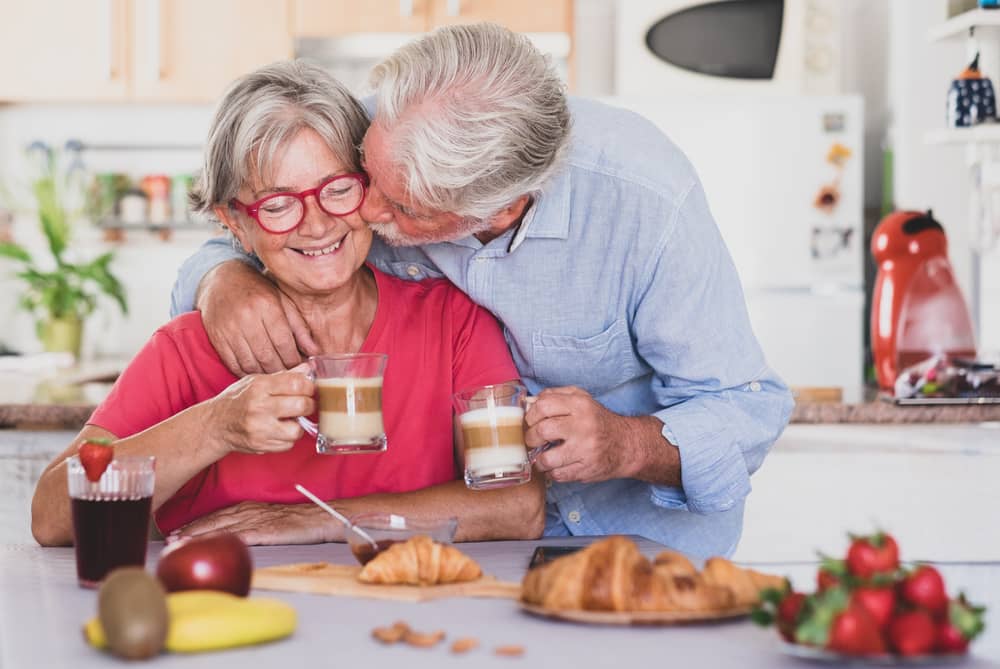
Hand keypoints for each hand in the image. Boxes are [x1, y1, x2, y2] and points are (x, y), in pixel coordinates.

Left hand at [169, 501, 339, 545]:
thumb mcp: (271, 518)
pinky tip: (209, 547)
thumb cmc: (299, 520)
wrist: (320, 517)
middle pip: (214, 521)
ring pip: (221, 528)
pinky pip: (238, 536)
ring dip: (199, 536)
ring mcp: (257, 521)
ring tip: (179, 544)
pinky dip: (220, 541)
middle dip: (190, 531)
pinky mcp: (265, 531)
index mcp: (249, 507)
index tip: (177, 532)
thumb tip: (234, 534)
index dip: (196, 524)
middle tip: (169, 540)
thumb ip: (252, 522)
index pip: (217, 515)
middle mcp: (249, 511)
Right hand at [197, 260, 319, 375]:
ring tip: (277, 376)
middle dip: (282, 370)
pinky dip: (247, 373)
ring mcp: (229, 329)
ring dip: (266, 374)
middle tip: (291, 376)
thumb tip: (315, 352)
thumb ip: (299, 327)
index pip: (284, 343)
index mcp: (267, 305)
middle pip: (268, 356)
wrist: (222, 281)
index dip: (295, 360)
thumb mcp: (283, 301)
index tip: (302, 368)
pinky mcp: (217, 338)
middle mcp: (247, 317)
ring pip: (251, 363)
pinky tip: (258, 373)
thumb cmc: (258, 292)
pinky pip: (234, 364)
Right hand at [207, 369, 314, 455]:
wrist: (215, 424)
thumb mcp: (256, 381)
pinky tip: (279, 430)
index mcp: (260, 386)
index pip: (297, 383)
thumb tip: (308, 369)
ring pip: (297, 430)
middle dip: (308, 405)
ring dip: (298, 426)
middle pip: (302, 405)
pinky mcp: (260, 445)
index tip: (309, 389)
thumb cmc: (237, 400)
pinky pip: (288, 445)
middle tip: (304, 405)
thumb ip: (284, 376)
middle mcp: (259, 407)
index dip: (309, 387)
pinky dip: (287, 439)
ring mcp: (260, 428)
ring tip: (290, 420)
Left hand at [524, 386, 637, 483]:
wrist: (626, 444)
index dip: (531, 415)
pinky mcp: (587, 469)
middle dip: (531, 438)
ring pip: (547, 458)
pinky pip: (558, 475)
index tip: (531, 422)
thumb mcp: (581, 399)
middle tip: (533, 440)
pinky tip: (554, 466)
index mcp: (580, 405)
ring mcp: (585, 450)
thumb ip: (555, 395)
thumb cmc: (597, 421)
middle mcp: (583, 426)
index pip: (543, 406)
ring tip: (541, 457)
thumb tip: (529, 402)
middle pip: (542, 431)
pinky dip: (550, 472)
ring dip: (539, 460)